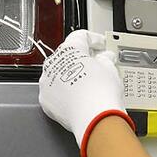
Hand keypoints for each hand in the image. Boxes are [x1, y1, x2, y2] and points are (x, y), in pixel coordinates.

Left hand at [39, 30, 134, 156]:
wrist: (94, 119)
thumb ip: (106, 59)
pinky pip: (55, 92)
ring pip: (59, 75)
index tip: (100, 45)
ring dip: (72, 76)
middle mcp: (53, 63)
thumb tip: (104, 59)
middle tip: (98, 65)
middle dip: (82, 60)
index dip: (94, 39)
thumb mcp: (110, 69)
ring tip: (88, 85)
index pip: (80, 36)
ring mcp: (47, 83)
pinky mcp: (46, 101)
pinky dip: (66, 93)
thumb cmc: (101, 94)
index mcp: (69, 49)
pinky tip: (79, 97)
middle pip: (68, 56)